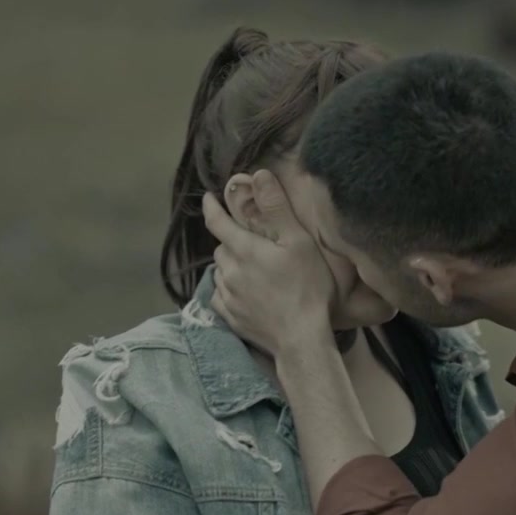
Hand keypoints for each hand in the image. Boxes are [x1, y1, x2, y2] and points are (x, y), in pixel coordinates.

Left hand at [202, 170, 338, 355]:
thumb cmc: (307, 287)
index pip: (217, 221)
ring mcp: (227, 296)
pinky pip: (221, 296)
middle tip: (253, 242)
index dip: (211, 206)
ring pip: (221, 271)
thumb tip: (258, 175)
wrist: (302, 339)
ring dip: (232, 266)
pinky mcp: (230, 317)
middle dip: (232, 241)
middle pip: (221, 247)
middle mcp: (229, 270)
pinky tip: (246, 293)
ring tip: (254, 270)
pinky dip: (230, 289)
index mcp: (244, 249)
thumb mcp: (298, 242)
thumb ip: (276, 208)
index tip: (208, 197)